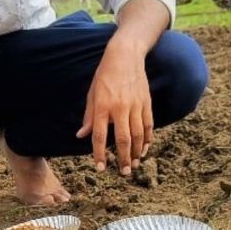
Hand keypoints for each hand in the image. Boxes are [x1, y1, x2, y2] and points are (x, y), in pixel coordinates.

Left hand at [76, 36, 152, 174]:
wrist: (125, 56)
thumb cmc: (104, 75)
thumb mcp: (92, 93)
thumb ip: (88, 116)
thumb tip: (81, 135)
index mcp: (103, 106)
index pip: (99, 135)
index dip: (99, 154)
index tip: (100, 168)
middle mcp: (120, 107)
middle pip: (123, 139)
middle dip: (123, 158)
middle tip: (124, 173)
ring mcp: (135, 105)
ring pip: (138, 135)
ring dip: (136, 152)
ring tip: (134, 165)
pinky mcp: (146, 103)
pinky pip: (149, 125)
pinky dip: (148, 140)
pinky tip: (144, 149)